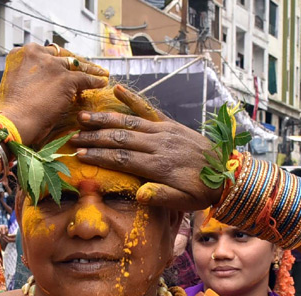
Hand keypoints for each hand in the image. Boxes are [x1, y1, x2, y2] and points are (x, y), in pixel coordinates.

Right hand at [0, 44, 107, 147]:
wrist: (12, 122)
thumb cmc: (9, 114)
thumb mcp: (13, 87)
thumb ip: (26, 79)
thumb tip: (38, 86)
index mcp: (20, 54)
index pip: (43, 52)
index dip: (55, 59)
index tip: (62, 64)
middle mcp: (36, 54)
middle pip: (61, 54)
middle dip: (73, 61)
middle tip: (83, 66)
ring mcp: (52, 65)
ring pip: (76, 63)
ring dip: (89, 68)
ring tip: (99, 72)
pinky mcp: (65, 79)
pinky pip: (85, 78)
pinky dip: (94, 81)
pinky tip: (101, 83)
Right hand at [69, 84, 220, 210]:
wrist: (228, 173)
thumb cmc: (201, 191)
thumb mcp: (184, 203)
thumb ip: (162, 197)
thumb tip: (139, 194)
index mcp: (159, 165)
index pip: (122, 158)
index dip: (99, 155)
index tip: (79, 154)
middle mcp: (159, 145)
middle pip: (120, 138)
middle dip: (94, 137)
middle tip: (72, 136)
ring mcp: (165, 131)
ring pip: (129, 122)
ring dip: (105, 119)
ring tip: (84, 116)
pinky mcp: (171, 125)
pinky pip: (149, 109)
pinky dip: (133, 99)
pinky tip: (117, 89)